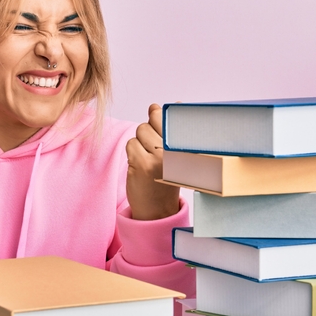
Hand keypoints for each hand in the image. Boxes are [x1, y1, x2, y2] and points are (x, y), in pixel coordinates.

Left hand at [126, 103, 180, 220]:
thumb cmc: (166, 177)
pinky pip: (131, 144)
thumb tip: (154, 106)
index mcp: (185, 145)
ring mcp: (158, 157)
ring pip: (139, 131)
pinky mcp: (142, 164)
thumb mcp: (174, 153)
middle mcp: (174, 150)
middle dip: (148, 133)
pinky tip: (141, 165)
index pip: (168, 116)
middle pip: (150, 122)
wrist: (158, 209)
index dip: (159, 118)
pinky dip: (132, 153)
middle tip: (153, 151)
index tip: (160, 132)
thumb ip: (165, 129)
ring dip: (140, 143)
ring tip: (148, 159)